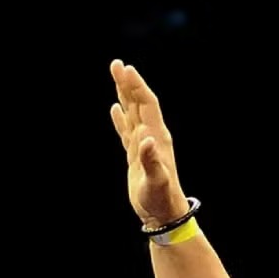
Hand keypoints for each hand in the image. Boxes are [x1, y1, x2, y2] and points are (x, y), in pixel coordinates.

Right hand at [109, 59, 188, 227]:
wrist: (164, 213)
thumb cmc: (162, 198)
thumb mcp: (157, 180)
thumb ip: (151, 160)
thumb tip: (145, 139)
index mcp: (157, 137)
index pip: (146, 104)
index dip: (136, 86)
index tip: (125, 68)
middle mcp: (151, 137)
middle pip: (138, 103)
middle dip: (128, 83)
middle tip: (116, 63)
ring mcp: (143, 145)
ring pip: (132, 113)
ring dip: (124, 95)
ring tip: (116, 76)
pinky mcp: (135, 155)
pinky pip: (126, 131)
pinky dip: (120, 118)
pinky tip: (115, 108)